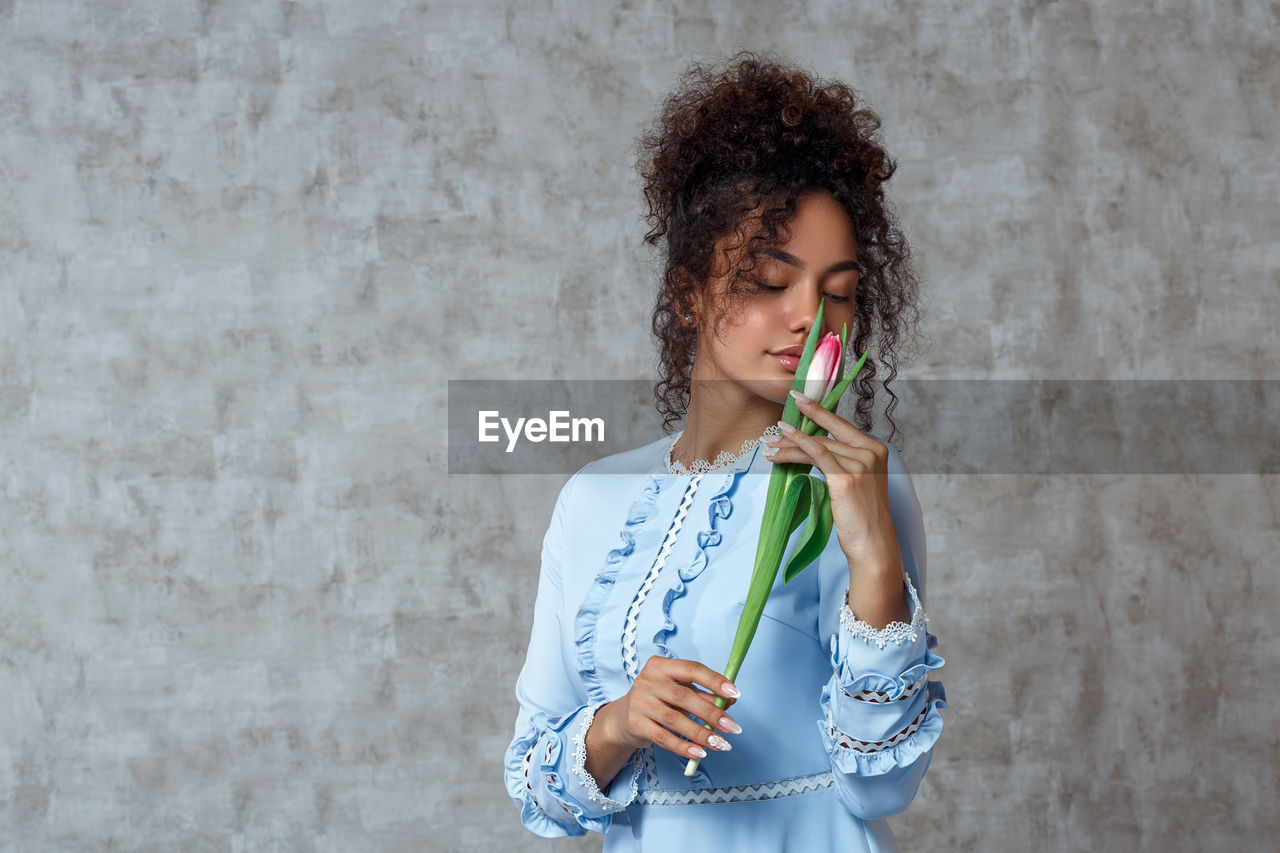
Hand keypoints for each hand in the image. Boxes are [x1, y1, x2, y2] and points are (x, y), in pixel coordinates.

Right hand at [606, 657, 740, 760]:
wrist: (623, 717)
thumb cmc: (658, 700)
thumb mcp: (678, 691)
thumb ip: (702, 694)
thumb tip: (729, 701)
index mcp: (661, 666)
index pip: (691, 669)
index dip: (714, 681)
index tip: (735, 693)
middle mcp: (647, 680)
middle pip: (684, 697)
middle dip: (712, 714)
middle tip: (732, 727)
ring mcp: (639, 702)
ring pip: (675, 720)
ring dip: (701, 734)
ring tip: (721, 744)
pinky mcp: (636, 724)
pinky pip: (663, 737)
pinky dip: (683, 747)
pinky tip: (699, 753)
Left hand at [764, 390, 899, 565]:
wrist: (873, 543)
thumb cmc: (862, 517)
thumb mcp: (856, 482)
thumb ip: (843, 462)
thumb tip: (813, 449)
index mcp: (877, 449)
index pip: (841, 426)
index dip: (819, 411)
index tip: (799, 399)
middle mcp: (871, 452)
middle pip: (826, 435)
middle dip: (797, 429)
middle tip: (774, 426)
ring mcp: (860, 463)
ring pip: (817, 445)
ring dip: (788, 444)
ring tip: (768, 444)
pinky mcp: (846, 477)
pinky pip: (816, 454)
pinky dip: (796, 446)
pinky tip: (780, 447)